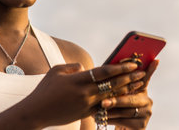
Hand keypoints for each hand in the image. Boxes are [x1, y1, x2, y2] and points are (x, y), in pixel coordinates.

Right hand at [24, 61, 144, 127]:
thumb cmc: (44, 90)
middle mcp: (85, 93)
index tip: (132, 63)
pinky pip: (104, 107)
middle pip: (112, 85)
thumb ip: (72, 67)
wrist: (36, 113)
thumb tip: (84, 67)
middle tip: (142, 73)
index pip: (104, 72)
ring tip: (139, 85)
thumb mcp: (56, 71)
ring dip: (126, 91)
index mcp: (78, 80)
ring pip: (111, 97)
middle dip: (129, 79)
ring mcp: (86, 105)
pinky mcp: (85, 114)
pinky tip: (124, 98)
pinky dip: (115, 101)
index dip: (120, 67)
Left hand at [100, 60, 158, 129]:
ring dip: (111, 112)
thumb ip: (115, 84)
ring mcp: (146, 113)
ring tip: (98, 112)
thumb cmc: (115, 108)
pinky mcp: (142, 125)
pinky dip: (112, 120)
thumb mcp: (116, 94)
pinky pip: (125, 121)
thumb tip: (104, 68)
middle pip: (131, 99)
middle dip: (116, 101)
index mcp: (141, 90)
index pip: (146, 77)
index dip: (151, 69)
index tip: (155, 60)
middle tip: (103, 102)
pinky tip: (103, 119)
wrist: (121, 127)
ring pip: (126, 111)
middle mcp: (147, 100)